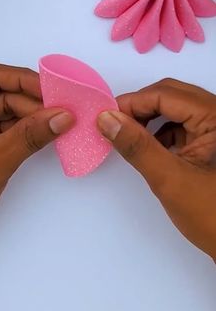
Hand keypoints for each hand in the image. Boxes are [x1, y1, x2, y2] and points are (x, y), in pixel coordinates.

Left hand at [0, 63, 74, 219]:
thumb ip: (30, 136)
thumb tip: (61, 117)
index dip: (22, 79)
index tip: (50, 90)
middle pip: (4, 93)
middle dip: (34, 102)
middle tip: (61, 111)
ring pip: (9, 110)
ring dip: (34, 116)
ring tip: (58, 123)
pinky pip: (10, 126)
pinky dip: (28, 129)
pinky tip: (45, 132)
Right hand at [98, 79, 215, 259]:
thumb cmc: (212, 215)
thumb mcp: (169, 179)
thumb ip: (137, 146)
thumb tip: (107, 119)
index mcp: (215, 117)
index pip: (166, 94)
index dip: (132, 102)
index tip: (106, 117)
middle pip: (171, 95)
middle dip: (140, 108)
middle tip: (114, 124)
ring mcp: (215, 127)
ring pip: (175, 107)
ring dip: (150, 118)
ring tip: (129, 135)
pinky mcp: (211, 139)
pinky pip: (181, 123)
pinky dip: (161, 131)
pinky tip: (150, 146)